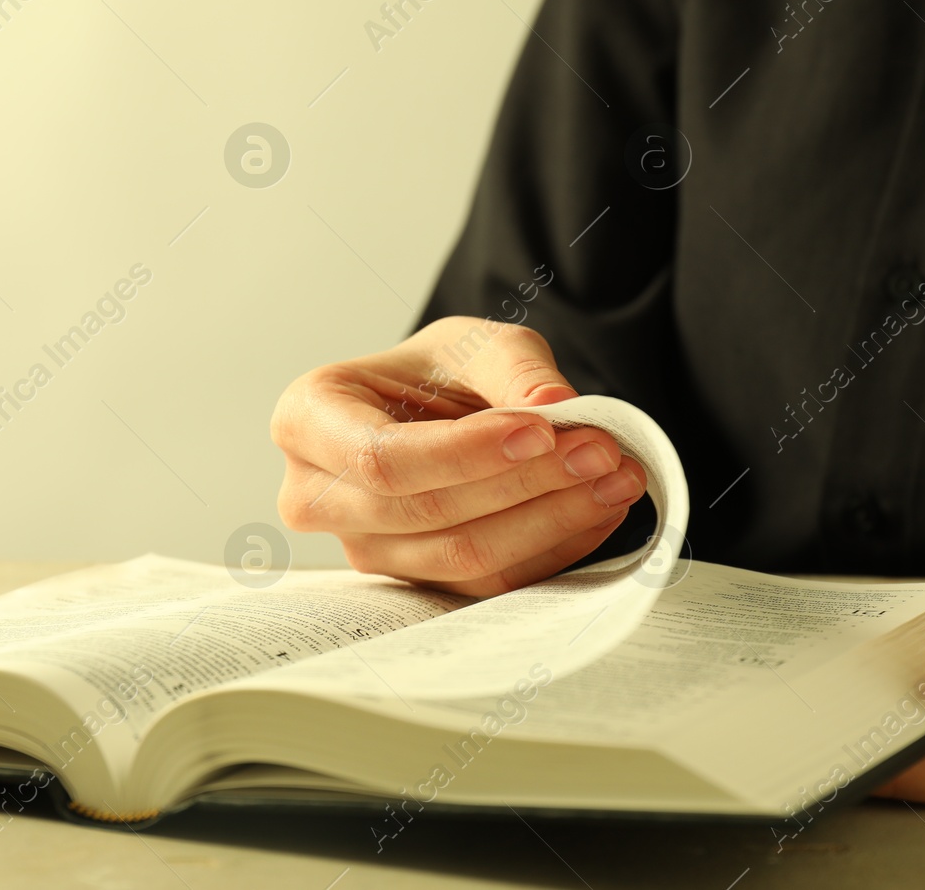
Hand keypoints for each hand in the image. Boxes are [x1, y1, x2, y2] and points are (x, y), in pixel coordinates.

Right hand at [270, 316, 646, 596]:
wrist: (438, 410)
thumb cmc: (437, 373)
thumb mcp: (474, 342)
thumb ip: (515, 367)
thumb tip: (558, 408)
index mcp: (308, 418)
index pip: (380, 458)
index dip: (464, 454)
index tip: (541, 432)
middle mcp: (316, 494)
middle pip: (424, 512)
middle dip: (525, 484)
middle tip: (603, 451)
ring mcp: (362, 548)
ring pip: (460, 557)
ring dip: (551, 520)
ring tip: (616, 476)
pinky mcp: (413, 583)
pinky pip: (487, 583)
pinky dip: (551, 547)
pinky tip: (598, 509)